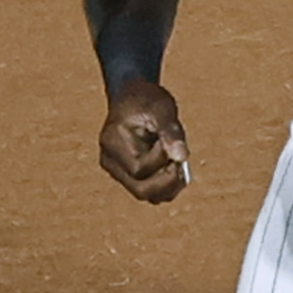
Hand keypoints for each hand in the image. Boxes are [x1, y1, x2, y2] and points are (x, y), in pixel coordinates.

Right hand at [100, 79, 192, 202]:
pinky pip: (147, 191)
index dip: (161, 160)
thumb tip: (182, 157)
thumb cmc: (146, 100)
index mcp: (111, 141)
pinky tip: (174, 170)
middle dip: (167, 182)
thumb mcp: (161, 108)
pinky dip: (164, 186)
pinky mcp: (126, 175)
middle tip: (183, 165)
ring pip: (145, 194)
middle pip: (140, 190)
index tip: (172, 142)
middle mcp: (109, 160)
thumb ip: (171, 132)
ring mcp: (116, 171)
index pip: (139, 168)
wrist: (134, 97)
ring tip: (180, 166)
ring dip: (168, 186)